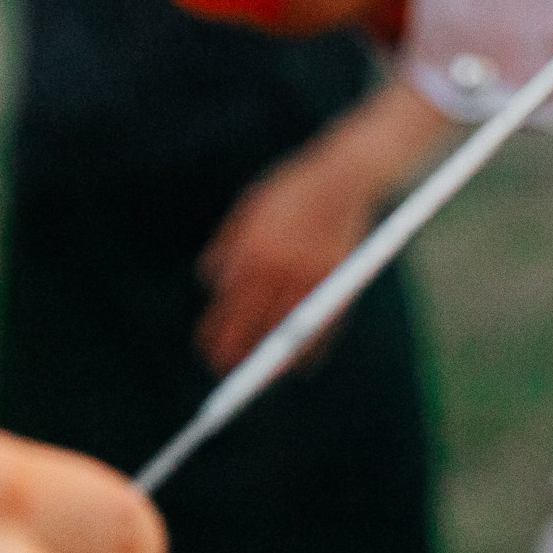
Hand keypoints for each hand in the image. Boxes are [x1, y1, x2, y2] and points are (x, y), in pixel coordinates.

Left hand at [197, 139, 381, 372]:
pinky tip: (300, 365)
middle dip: (239, 356)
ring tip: (265, 375)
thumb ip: (228, 244)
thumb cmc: (293, 190)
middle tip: (232, 373)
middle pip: (254, 328)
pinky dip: (311, 351)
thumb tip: (209, 280)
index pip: (227, 310)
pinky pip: (323, 327)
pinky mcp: (338, 280)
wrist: (343, 176)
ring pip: (287, 334)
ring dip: (273, 362)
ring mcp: (310, 276)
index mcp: (252, 252)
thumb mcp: (250, 208)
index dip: (216, 338)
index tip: (210, 356)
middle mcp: (278, 268)